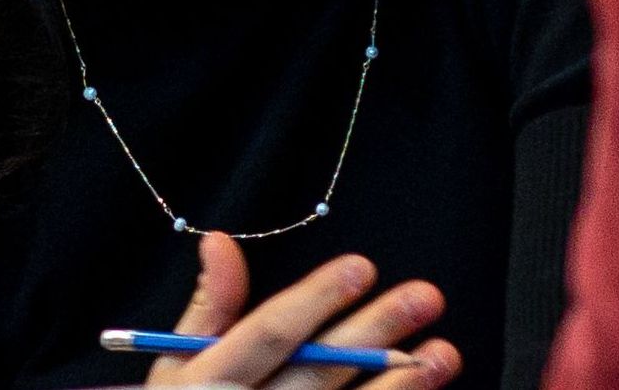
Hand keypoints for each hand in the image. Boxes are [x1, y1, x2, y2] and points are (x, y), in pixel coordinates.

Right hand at [141, 232, 459, 389]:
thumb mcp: (177, 360)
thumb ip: (209, 306)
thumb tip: (222, 242)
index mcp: (208, 379)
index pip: (270, 334)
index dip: (317, 300)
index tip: (362, 268)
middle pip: (318, 372)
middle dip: (375, 332)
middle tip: (424, 298)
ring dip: (398, 385)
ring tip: (441, 355)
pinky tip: (418, 389)